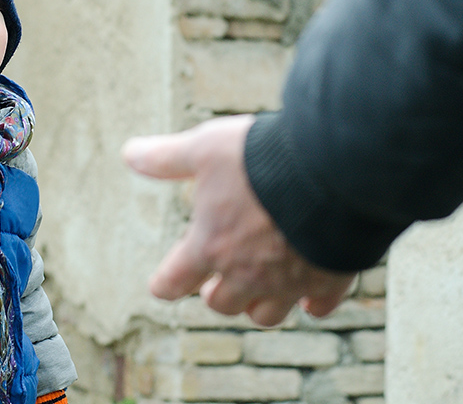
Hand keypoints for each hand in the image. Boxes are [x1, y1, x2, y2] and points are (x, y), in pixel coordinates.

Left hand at [122, 115, 354, 325]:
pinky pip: (318, 305)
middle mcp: (247, 274)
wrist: (333, 169)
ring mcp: (290, 281)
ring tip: (255, 291)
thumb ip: (167, 158)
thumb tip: (129, 154)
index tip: (161, 285)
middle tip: (212, 284)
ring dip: (256, 306)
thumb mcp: (204, 148)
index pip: (173, 281)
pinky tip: (309, 297)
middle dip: (214, 294)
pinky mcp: (330, 278)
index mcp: (210, 246)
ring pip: (266, 314)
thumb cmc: (261, 159)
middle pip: (222, 304)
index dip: (164, 284)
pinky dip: (311, 303)